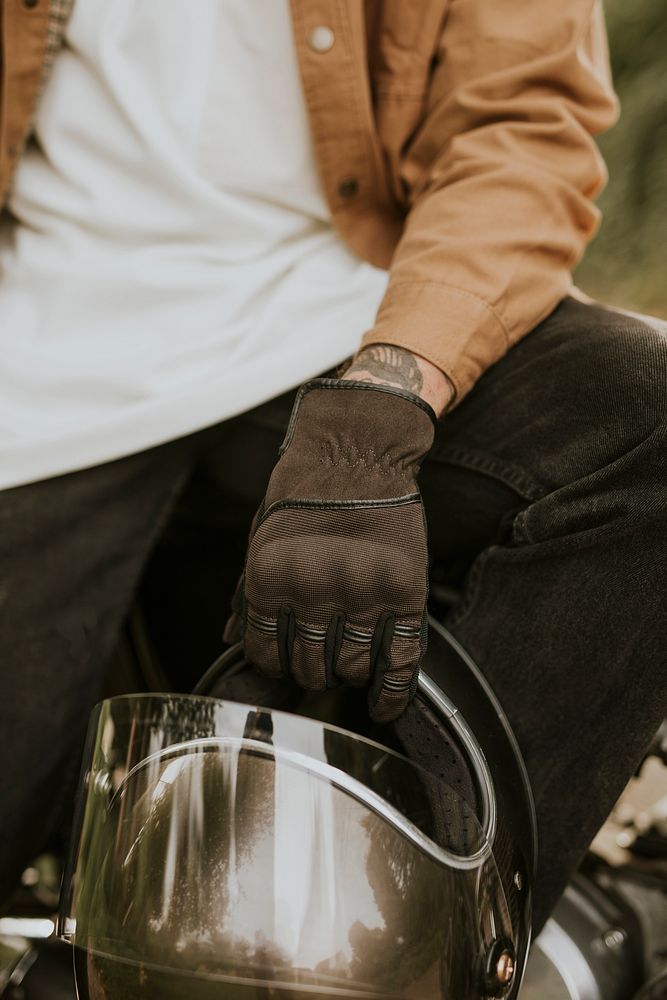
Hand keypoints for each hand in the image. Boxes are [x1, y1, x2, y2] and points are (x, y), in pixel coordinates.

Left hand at [225, 373, 436, 721]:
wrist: (357, 449)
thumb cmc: (302, 490)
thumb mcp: (260, 536)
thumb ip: (245, 591)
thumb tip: (228, 640)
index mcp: (269, 580)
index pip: (265, 653)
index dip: (275, 664)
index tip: (285, 662)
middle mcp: (314, 592)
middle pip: (308, 666)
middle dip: (311, 671)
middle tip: (319, 663)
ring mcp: (362, 593)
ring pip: (351, 667)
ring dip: (347, 674)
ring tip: (348, 664)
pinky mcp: (404, 591)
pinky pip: (400, 658)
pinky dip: (393, 690)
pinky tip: (385, 703)